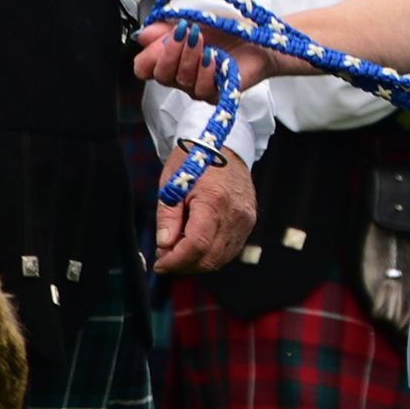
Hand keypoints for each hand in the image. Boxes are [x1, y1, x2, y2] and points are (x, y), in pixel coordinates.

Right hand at [136, 14, 268, 94]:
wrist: (258, 37)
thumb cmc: (227, 30)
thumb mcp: (193, 20)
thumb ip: (165, 28)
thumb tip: (141, 35)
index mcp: (171, 58)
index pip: (144, 67)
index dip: (148, 55)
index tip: (162, 36)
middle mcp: (180, 76)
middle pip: (160, 75)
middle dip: (169, 52)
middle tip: (184, 33)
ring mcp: (197, 87)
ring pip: (181, 81)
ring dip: (189, 57)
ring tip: (202, 40)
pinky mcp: (216, 95)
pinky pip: (202, 90)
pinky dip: (205, 72)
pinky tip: (212, 58)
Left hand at [155, 152, 255, 272]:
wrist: (223, 144)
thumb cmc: (195, 159)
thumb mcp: (172, 184)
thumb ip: (168, 218)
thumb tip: (164, 245)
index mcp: (214, 200)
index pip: (197, 245)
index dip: (176, 261)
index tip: (160, 264)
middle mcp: (235, 213)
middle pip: (210, 258)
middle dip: (184, 264)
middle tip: (165, 256)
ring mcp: (246, 219)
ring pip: (221, 258)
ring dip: (197, 261)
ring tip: (179, 248)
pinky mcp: (249, 221)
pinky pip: (230, 249)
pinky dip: (211, 253)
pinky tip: (196, 243)